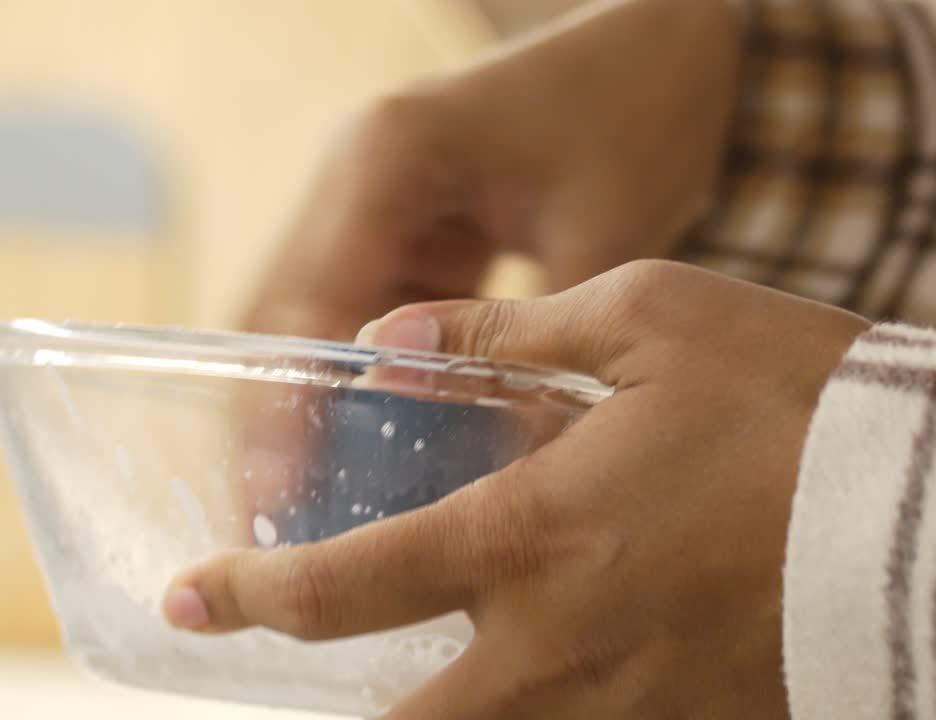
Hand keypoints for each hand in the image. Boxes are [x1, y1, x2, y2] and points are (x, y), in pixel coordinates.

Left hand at [166, 260, 868, 717]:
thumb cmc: (796, 400)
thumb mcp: (647, 320)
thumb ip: (501, 337)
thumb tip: (389, 345)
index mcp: (533, 538)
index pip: (347, 590)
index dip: (253, 597)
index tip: (195, 598)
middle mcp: (560, 648)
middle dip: (334, 711)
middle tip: (300, 670)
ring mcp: (628, 708)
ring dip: (438, 717)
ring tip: (429, 667)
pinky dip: (545, 714)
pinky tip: (548, 672)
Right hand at [235, 0, 743, 524]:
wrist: (663, 51)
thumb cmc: (634, 112)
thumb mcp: (601, 229)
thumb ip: (547, 348)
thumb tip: (515, 473)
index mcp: (390, 159)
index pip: (309, 300)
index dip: (285, 405)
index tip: (275, 495)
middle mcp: (359, 180)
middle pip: (285, 316)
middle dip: (275, 421)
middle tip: (271, 527)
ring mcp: (375, 205)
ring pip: (316, 325)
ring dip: (311, 412)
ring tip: (307, 514)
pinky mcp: (405, 230)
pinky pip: (367, 321)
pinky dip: (366, 388)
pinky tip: (376, 457)